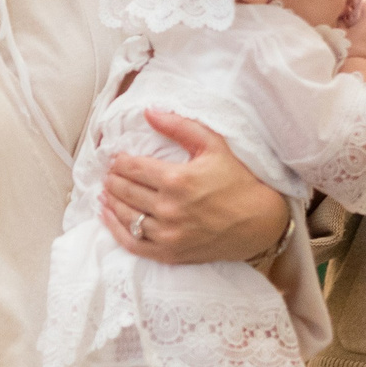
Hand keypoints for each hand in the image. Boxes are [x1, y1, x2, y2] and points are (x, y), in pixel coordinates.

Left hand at [102, 110, 290, 263]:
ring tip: (106, 192)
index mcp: (177, 180)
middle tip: (110, 173)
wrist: (259, 222)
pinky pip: (133, 244)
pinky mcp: (170, 253)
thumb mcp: (213, 145)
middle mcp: (168, 209)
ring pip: (125, 216)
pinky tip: (108, 217)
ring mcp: (168, 234)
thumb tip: (148, 112)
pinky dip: (116, 230)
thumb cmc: (237, 180)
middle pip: (125, 191)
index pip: (132, 168)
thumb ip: (179, 126)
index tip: (116, 158)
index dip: (119, 161)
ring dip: (111, 201)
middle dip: (113, 179)